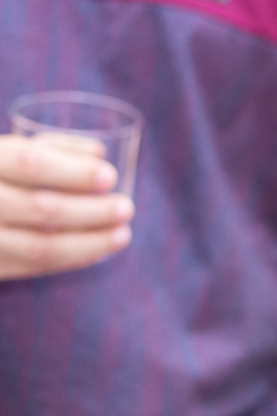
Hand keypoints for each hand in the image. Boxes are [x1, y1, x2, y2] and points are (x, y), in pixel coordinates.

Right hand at [0, 133, 134, 279]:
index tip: (111, 177)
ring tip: (122, 234)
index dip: (74, 172)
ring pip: (40, 247)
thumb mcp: (11, 151)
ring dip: (89, 243)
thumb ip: (53, 148)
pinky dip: (71, 259)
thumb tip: (99, 153)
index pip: (31, 164)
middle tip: (126, 208)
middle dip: (91, 210)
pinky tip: (97, 250)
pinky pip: (34, 267)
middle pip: (41, 208)